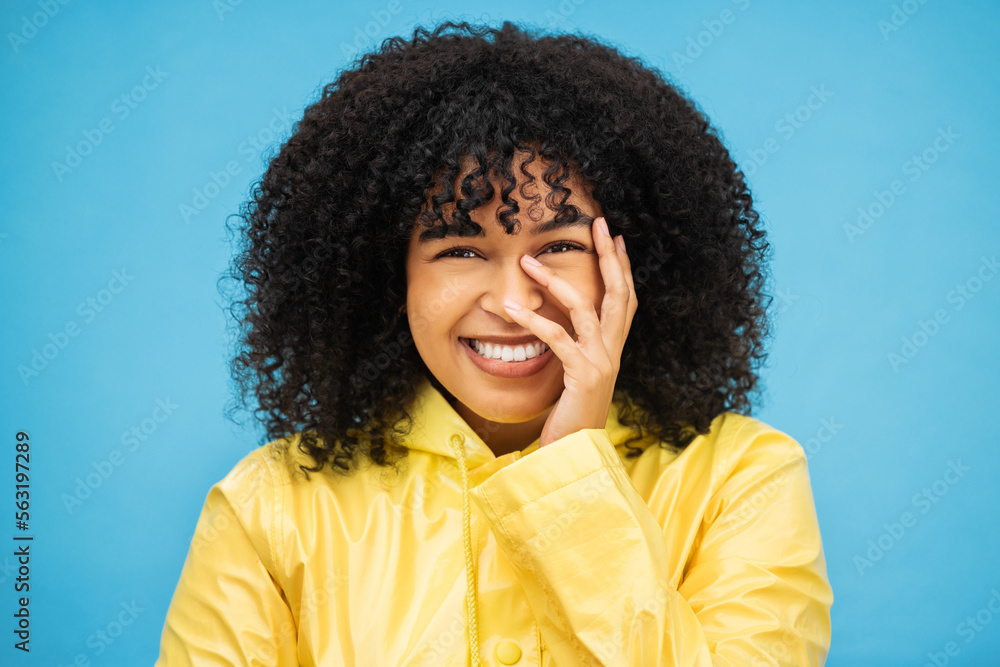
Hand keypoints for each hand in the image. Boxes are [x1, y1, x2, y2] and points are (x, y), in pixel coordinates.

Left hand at [502, 216, 637, 446]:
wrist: (576, 457)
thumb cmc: (571, 420)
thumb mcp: (577, 378)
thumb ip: (577, 352)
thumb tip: (562, 328)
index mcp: (613, 351)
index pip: (625, 300)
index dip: (623, 267)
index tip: (615, 237)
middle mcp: (613, 352)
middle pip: (618, 292)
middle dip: (608, 255)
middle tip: (598, 223)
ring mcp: (601, 362)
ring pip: (584, 306)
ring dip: (554, 279)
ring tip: (527, 260)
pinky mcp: (583, 374)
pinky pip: (557, 337)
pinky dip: (533, 319)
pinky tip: (511, 308)